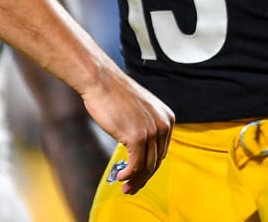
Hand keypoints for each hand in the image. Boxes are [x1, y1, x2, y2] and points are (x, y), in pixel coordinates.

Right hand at [78, 66, 173, 193]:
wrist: (100, 80)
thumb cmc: (113, 93)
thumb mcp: (139, 110)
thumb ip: (145, 126)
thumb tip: (139, 150)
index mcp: (167, 118)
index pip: (162, 151)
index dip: (150, 167)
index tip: (139, 176)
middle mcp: (163, 124)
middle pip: (156, 161)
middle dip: (144, 178)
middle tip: (132, 188)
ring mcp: (151, 131)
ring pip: (147, 166)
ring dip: (135, 181)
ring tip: (125, 188)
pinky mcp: (137, 137)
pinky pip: (136, 165)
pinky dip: (128, 175)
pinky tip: (119, 178)